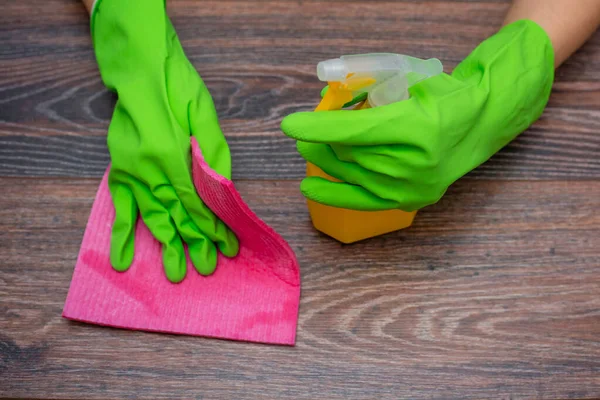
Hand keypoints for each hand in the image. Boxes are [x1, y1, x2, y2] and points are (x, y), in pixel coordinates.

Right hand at [93, 0, 237, 281]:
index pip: (196, 202)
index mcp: (172, 154)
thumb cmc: (176, 87)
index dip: (212, 226)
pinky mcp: (120, 170)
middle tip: (208, 268)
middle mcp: (149, 169)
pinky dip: (121, 234)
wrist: (139, 69)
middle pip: (177, 215)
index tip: (226, 246)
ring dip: (166, 245)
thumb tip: (223, 190)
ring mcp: (131, 171)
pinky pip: (121, 207)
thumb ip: (212, 154)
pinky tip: (122, 260)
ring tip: (177, 273)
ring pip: (152, 217)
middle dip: (195, 243)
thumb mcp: (203, 114)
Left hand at [281, 20, 554, 211]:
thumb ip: (369, 93)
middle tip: (304, 133)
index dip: (319, 128)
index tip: (290, 125)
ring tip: (311, 149)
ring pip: (353, 174)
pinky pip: (364, 198)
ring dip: (328, 160)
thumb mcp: (409, 82)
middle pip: (350, 155)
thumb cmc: (444, 97)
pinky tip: (311, 189)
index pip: (356, 131)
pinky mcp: (411, 200)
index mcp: (419, 127)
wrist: (480, 124)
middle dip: (321, 142)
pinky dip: (336, 192)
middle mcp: (416, 164)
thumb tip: (326, 101)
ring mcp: (414, 187)